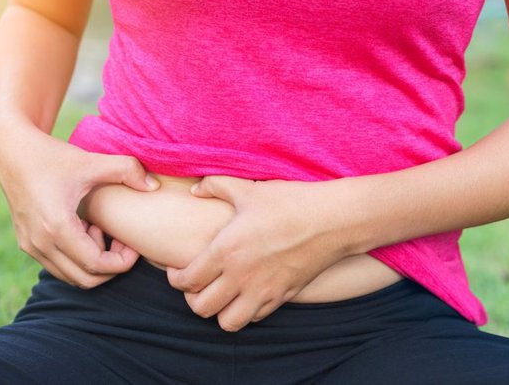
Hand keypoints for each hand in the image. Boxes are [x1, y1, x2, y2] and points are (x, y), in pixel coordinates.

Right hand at [0, 119, 160, 288]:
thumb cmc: (54, 156)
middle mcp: (40, 243)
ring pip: (71, 277)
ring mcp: (30, 246)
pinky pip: (59, 266)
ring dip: (93, 262)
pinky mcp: (27, 244)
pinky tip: (85, 228)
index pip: (96, 266)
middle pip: (86, 279)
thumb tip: (154, 186)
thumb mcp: (92, 161)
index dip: (122, 261)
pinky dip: (78, 257)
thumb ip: (127, 170)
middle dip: (111, 265)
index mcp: (57, 227)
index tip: (132, 243)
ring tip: (101, 230)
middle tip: (120, 239)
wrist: (13, 151)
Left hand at [165, 175, 347, 331]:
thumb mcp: (249, 190)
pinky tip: (247, 293)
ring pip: (227, 322)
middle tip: (197, 284)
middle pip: (201, 307)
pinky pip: (255, 318)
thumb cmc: (289, 202)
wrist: (332, 220)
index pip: (187, 281)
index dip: (176, 279)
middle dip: (192, 298)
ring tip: (221, 294)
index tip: (178, 271)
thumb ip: (216, 186)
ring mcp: (263, 291)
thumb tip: (195, 188)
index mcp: (226, 250)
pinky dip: (245, 311)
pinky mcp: (282, 297)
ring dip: (219, 311)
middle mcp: (241, 276)